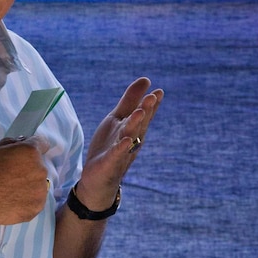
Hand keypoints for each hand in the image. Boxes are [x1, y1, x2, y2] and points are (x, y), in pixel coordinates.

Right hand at [0, 135, 50, 239]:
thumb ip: (10, 143)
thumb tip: (22, 142)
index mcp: (30, 152)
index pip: (42, 143)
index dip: (32, 146)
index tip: (24, 153)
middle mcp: (40, 170)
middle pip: (38, 164)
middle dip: (27, 166)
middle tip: (9, 175)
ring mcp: (41, 190)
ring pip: (37, 182)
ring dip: (28, 183)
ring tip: (9, 190)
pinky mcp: (38, 206)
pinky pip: (35, 198)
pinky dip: (27, 198)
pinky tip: (12, 200)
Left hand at [76, 77, 162, 209]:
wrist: (98, 179)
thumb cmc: (110, 146)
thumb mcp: (118, 119)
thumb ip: (130, 101)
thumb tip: (146, 79)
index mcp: (134, 128)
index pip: (145, 114)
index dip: (151, 104)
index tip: (159, 91)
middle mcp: (132, 139)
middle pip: (140, 123)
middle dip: (146, 110)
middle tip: (153, 97)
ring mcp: (122, 152)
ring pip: (130, 136)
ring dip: (135, 124)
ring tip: (140, 112)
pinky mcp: (110, 163)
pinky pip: (117, 154)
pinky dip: (121, 148)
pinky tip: (126, 140)